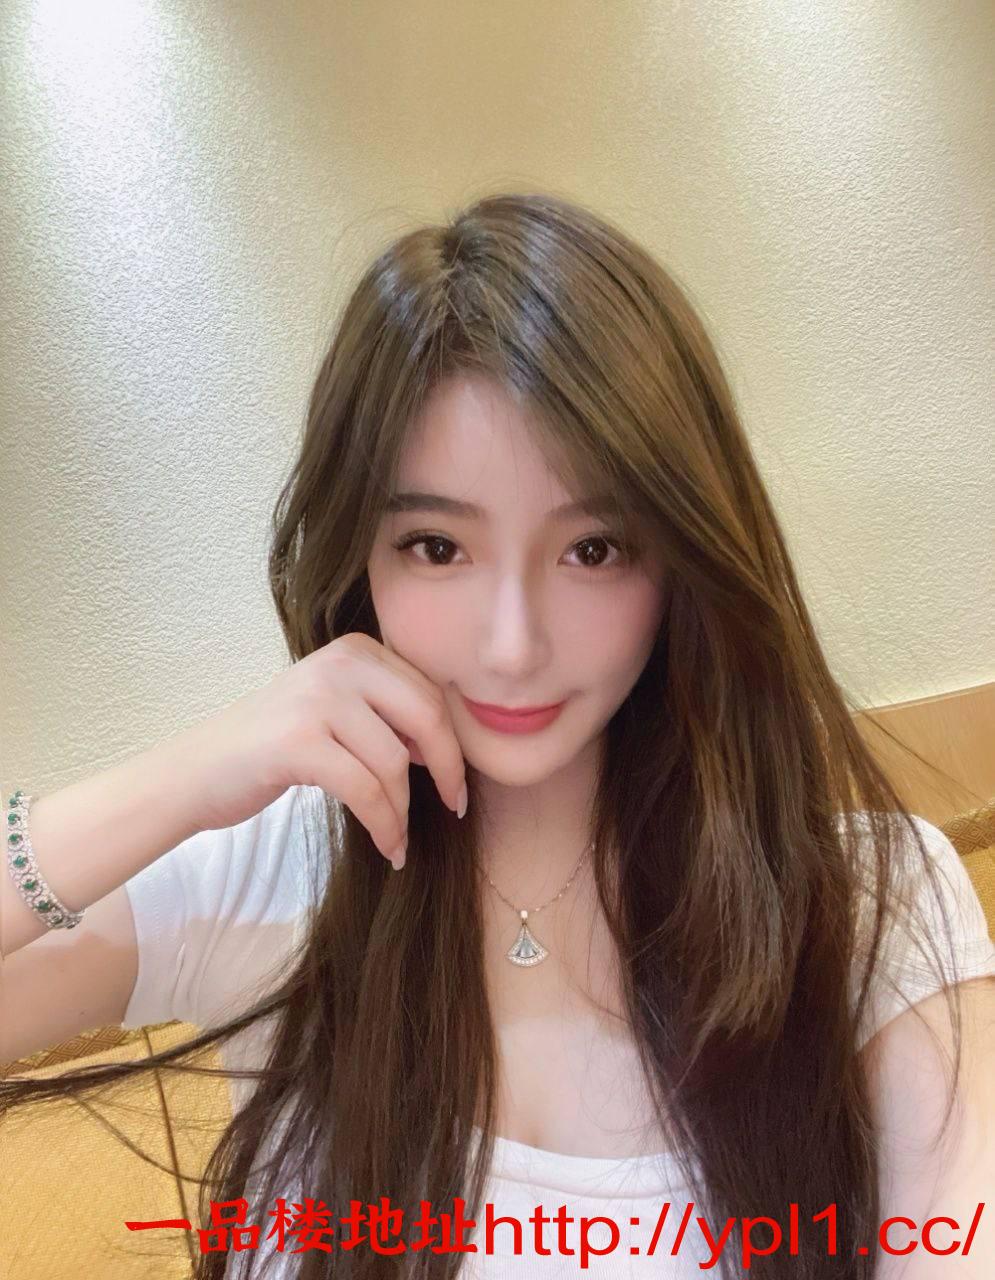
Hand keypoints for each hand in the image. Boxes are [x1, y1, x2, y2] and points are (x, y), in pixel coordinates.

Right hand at [166, 632, 466, 869]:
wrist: (197, 772)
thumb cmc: (271, 749)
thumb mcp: (333, 712)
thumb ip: (383, 713)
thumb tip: (443, 746)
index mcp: (355, 650)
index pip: (428, 693)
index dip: (451, 741)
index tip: (455, 780)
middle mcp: (339, 664)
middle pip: (425, 717)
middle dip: (447, 769)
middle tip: (454, 807)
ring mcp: (317, 700)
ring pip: (394, 762)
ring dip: (404, 811)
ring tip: (399, 839)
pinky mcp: (299, 742)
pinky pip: (365, 790)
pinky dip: (384, 825)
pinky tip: (388, 847)